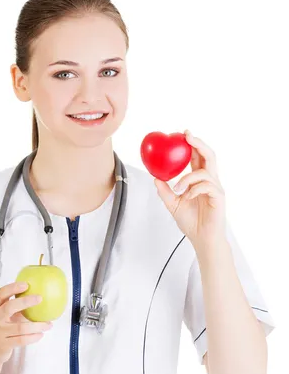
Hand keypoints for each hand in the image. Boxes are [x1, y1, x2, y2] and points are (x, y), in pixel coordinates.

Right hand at [0, 281, 52, 364]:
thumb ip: (18, 306)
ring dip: (37, 326)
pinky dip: (33, 337)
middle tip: (40, 298)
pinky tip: (41, 334)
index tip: (26, 284)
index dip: (13, 288)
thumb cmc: (2, 327)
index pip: (2, 294)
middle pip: (9, 307)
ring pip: (20, 328)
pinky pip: (21, 340)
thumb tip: (40, 295)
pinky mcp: (4, 344)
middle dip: (25, 302)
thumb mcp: (6, 314)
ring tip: (49, 324)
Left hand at [153, 130, 226, 249]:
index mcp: (199, 180)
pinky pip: (206, 186)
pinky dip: (193, 189)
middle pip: (209, 156)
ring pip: (204, 171)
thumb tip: (155, 178)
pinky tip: (186, 198)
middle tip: (187, 136)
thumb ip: (164, 191)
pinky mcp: (218, 197)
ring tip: (178, 189)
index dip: (193, 144)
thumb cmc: (191, 222)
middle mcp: (210, 181)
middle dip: (198, 144)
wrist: (201, 239)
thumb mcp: (172, 205)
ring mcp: (215, 189)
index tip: (183, 134)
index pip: (198, 157)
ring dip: (187, 178)